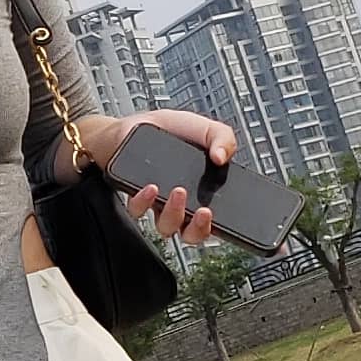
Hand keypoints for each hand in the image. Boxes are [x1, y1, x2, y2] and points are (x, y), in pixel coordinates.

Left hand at [101, 109, 239, 247]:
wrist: (137, 126)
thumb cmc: (173, 132)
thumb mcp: (207, 130)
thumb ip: (224, 139)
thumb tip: (222, 156)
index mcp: (203, 193)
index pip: (214, 221)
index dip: (217, 225)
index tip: (219, 214)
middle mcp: (181, 205)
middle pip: (192, 234)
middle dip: (198, 229)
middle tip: (203, 211)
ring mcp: (159, 204)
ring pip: (166, 227)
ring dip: (174, 214)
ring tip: (178, 192)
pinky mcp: (137, 197)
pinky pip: (138, 210)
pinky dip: (144, 202)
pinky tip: (151, 187)